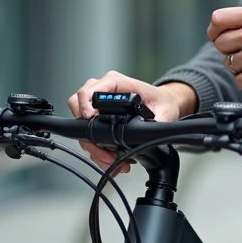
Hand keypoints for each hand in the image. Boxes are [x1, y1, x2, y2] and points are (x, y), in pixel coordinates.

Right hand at [67, 72, 196, 173]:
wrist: (163, 105)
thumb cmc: (161, 102)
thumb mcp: (163, 110)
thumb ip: (156, 121)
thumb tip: (148, 133)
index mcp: (117, 82)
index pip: (91, 88)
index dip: (85, 103)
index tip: (89, 118)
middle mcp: (103, 91)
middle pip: (78, 106)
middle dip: (87, 133)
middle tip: (101, 149)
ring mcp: (97, 103)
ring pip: (80, 124)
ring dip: (93, 146)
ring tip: (111, 160)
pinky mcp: (97, 117)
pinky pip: (87, 133)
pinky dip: (96, 149)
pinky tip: (109, 159)